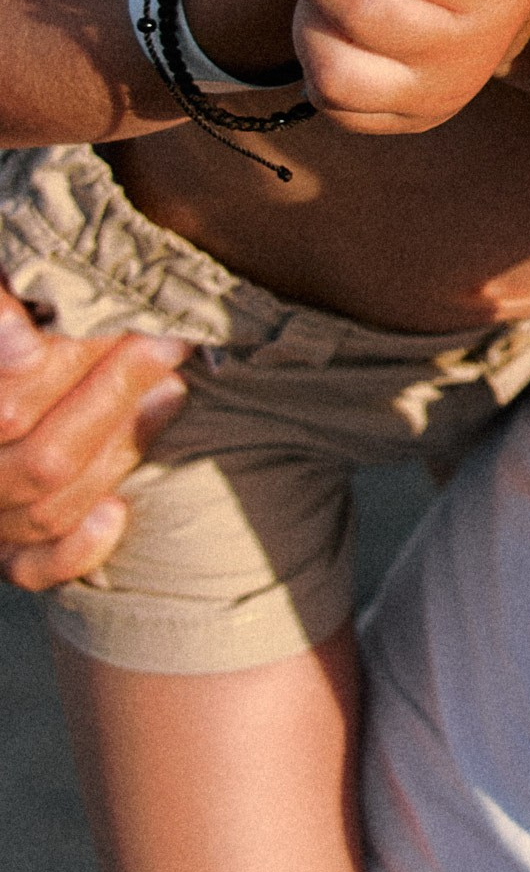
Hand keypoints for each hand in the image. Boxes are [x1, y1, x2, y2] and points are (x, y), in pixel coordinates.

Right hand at [0, 288, 188, 589]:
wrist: (12, 379)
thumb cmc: (8, 321)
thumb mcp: (2, 302)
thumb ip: (0, 312)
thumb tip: (24, 339)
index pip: (10, 410)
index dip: (68, 367)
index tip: (127, 325)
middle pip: (40, 456)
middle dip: (112, 393)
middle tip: (167, 343)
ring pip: (47, 506)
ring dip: (118, 449)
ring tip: (171, 390)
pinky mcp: (0, 551)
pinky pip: (32, 569)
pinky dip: (76, 549)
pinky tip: (119, 511)